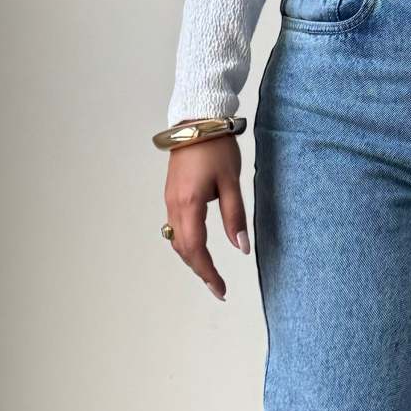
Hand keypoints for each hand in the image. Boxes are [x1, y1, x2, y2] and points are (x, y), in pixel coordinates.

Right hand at [163, 133, 248, 300]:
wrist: (197, 121)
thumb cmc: (216, 148)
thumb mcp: (232, 182)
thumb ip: (235, 216)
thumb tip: (241, 247)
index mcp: (189, 205)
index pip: (196, 249)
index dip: (208, 273)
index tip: (221, 289)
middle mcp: (174, 206)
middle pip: (183, 249)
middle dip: (200, 271)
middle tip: (219, 287)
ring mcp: (170, 201)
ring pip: (176, 240)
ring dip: (192, 259)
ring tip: (210, 272)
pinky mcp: (171, 195)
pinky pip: (174, 227)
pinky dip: (186, 244)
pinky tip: (198, 248)